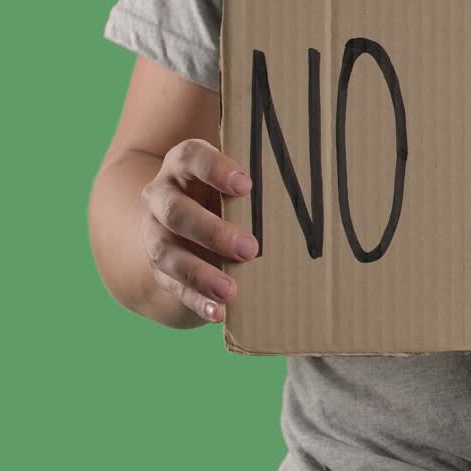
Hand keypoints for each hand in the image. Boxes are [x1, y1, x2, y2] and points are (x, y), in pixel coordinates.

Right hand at [140, 139, 256, 322]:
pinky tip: (218, 312)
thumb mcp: (237, 184)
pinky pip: (173, 286)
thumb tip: (314, 187)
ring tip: (230, 290)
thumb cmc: (226, 196)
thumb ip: (261, 181)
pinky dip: (196, 301)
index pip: (190, 158)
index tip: (246, 185)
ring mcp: (156, 235)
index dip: (214, 169)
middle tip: (249, 248)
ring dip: (201, 274)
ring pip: (168, 253)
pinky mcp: (160, 269)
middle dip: (212, 231)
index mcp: (183, 167)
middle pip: (177, 212)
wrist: (184, 228)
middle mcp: (162, 198)